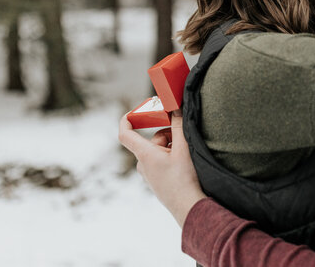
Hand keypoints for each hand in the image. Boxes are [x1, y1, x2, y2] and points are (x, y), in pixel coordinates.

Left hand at [118, 110, 206, 227]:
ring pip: (159, 150)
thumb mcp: (184, 147)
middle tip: (185, 137)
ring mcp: (149, 174)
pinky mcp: (157, 181)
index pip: (125, 133)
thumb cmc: (185, 178)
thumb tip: (175, 107)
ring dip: (173, 146)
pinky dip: (173, 157)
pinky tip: (186, 164)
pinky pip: (162, 162)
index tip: (138, 110)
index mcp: (145, 155)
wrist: (189, 207)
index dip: (128, 118)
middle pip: (153, 140)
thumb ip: (178, 124)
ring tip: (188, 155)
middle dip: (169, 134)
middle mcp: (143, 164)